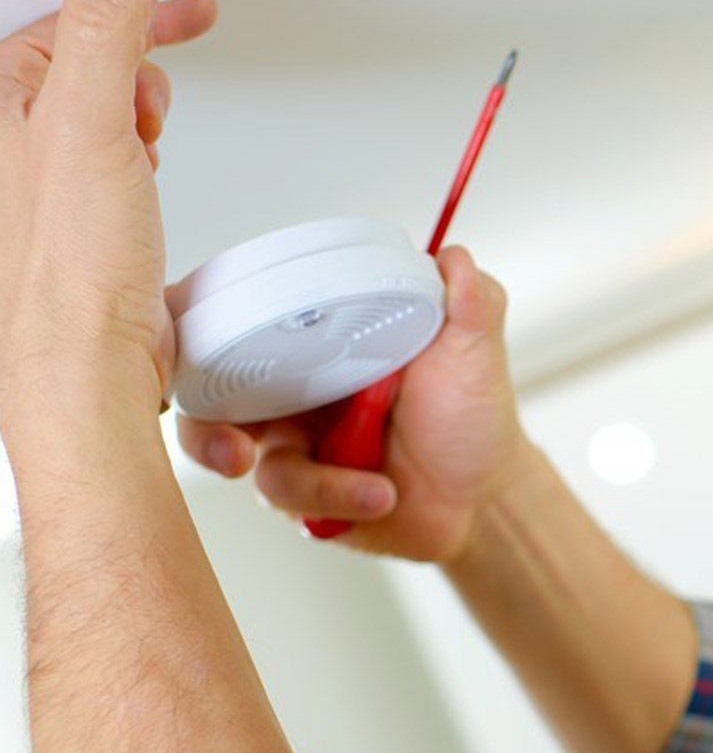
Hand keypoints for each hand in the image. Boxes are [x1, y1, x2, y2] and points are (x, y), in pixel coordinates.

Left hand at [0, 0, 217, 447]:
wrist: (88, 361)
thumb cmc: (67, 269)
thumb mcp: (87, 120)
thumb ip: (105, 23)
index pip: (55, 5)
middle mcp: (8, 132)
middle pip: (76, 46)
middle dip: (135, 35)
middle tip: (183, 15)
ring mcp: (44, 172)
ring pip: (96, 97)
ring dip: (139, 93)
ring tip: (156, 112)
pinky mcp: (79, 208)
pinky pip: (109, 146)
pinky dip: (140, 139)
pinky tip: (150, 156)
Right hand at [177, 246, 532, 560]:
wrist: (483, 497)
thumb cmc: (471, 416)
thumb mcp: (475, 350)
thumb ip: (469, 298)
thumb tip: (452, 255)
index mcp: (316, 336)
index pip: (235, 313)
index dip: (193, 321)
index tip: (189, 336)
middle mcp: (289, 384)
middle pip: (203, 391)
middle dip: (204, 426)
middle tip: (236, 449)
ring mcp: (289, 440)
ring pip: (241, 455)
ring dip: (311, 478)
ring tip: (379, 488)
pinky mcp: (298, 492)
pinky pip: (284, 496)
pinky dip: (336, 496)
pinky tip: (383, 495)